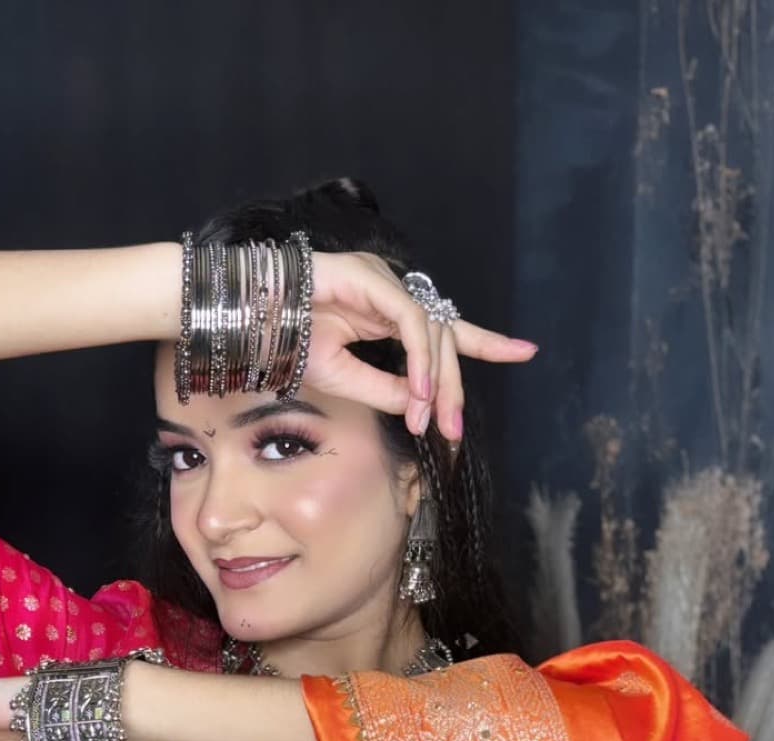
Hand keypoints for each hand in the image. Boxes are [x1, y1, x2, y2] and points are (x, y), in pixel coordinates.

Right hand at [306, 251, 537, 440]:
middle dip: (453, 386)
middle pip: (444, 338)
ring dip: (436, 380)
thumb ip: (388, 390)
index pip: (447, 328)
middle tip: (454, 429)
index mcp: (388, 313)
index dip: (487, 341)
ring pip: (432, 331)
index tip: (525, 352)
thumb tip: (421, 407)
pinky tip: (418, 390)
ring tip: (432, 419)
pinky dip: (419, 358)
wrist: (247, 320)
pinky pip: (410, 320)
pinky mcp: (372, 278)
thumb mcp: (347, 380)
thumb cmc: (287, 344)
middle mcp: (392, 293)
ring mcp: (384, 281)